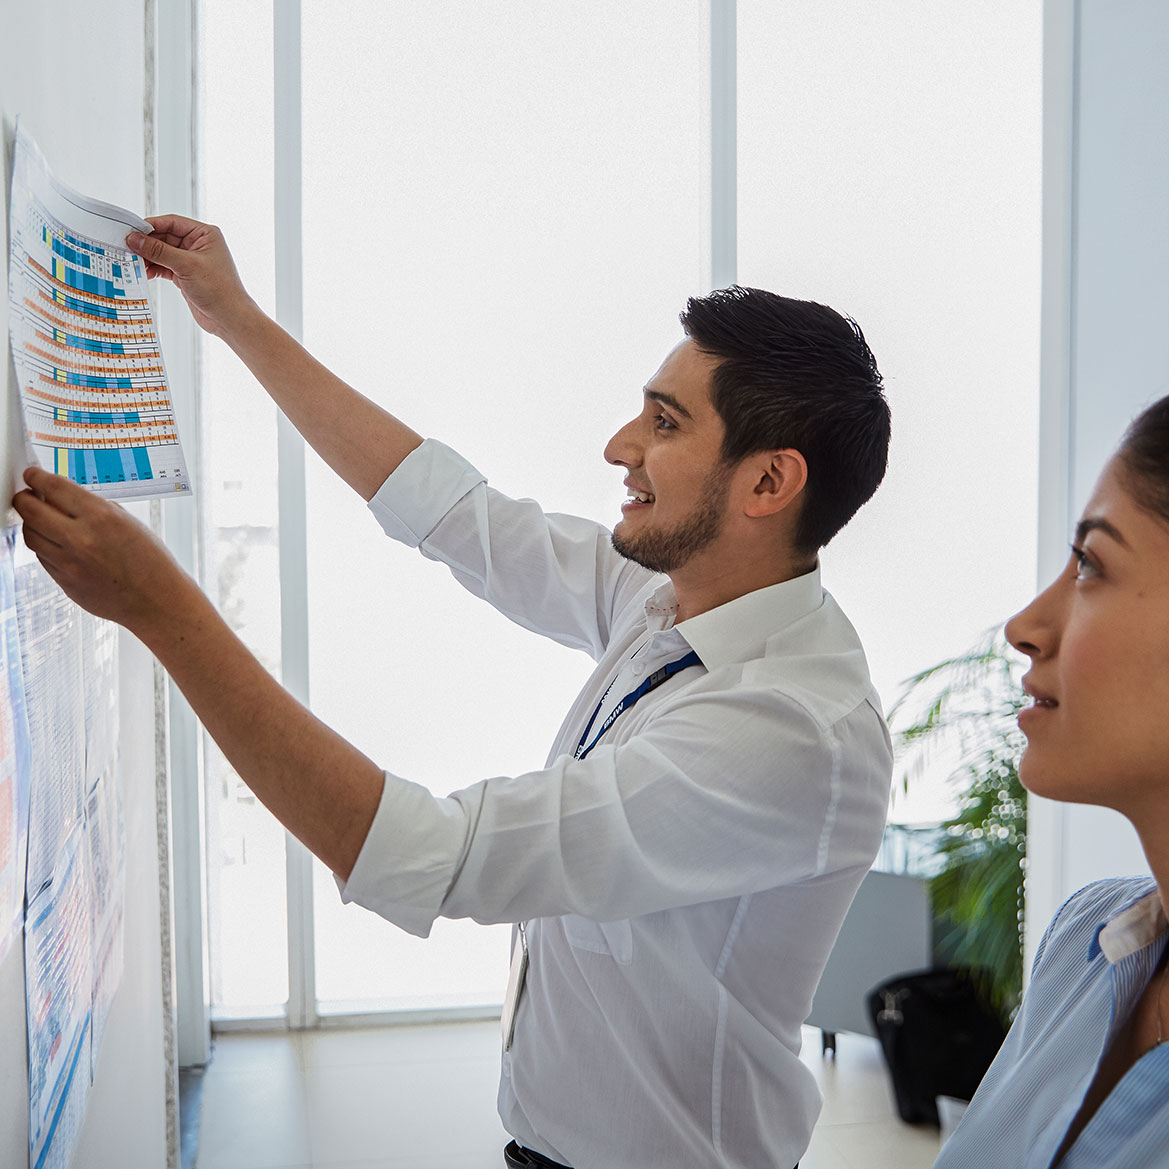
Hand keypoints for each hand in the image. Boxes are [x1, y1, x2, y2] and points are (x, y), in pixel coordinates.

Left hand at [12, 467, 192, 631]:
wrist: (157, 601)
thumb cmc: (151, 562)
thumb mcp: (129, 523)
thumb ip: (95, 509)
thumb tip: (64, 500)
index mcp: (101, 517)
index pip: (54, 487)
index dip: (37, 477)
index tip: (33, 475)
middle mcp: (81, 539)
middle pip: (30, 511)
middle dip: (24, 498)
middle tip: (26, 494)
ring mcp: (69, 563)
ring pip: (31, 536)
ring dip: (31, 523)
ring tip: (40, 519)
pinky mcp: (64, 582)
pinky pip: (43, 557)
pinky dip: (45, 546)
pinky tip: (57, 542)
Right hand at [126, 215, 256, 337]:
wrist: (229, 318)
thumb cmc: (219, 290)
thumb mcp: (186, 266)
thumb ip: (159, 251)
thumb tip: (136, 239)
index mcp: (205, 234)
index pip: (172, 222)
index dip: (151, 225)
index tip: (132, 231)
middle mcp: (198, 245)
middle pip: (165, 237)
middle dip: (147, 244)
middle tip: (127, 248)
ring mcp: (191, 260)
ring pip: (163, 253)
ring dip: (148, 257)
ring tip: (133, 262)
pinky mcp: (186, 275)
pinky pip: (164, 266)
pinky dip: (154, 268)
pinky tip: (144, 272)